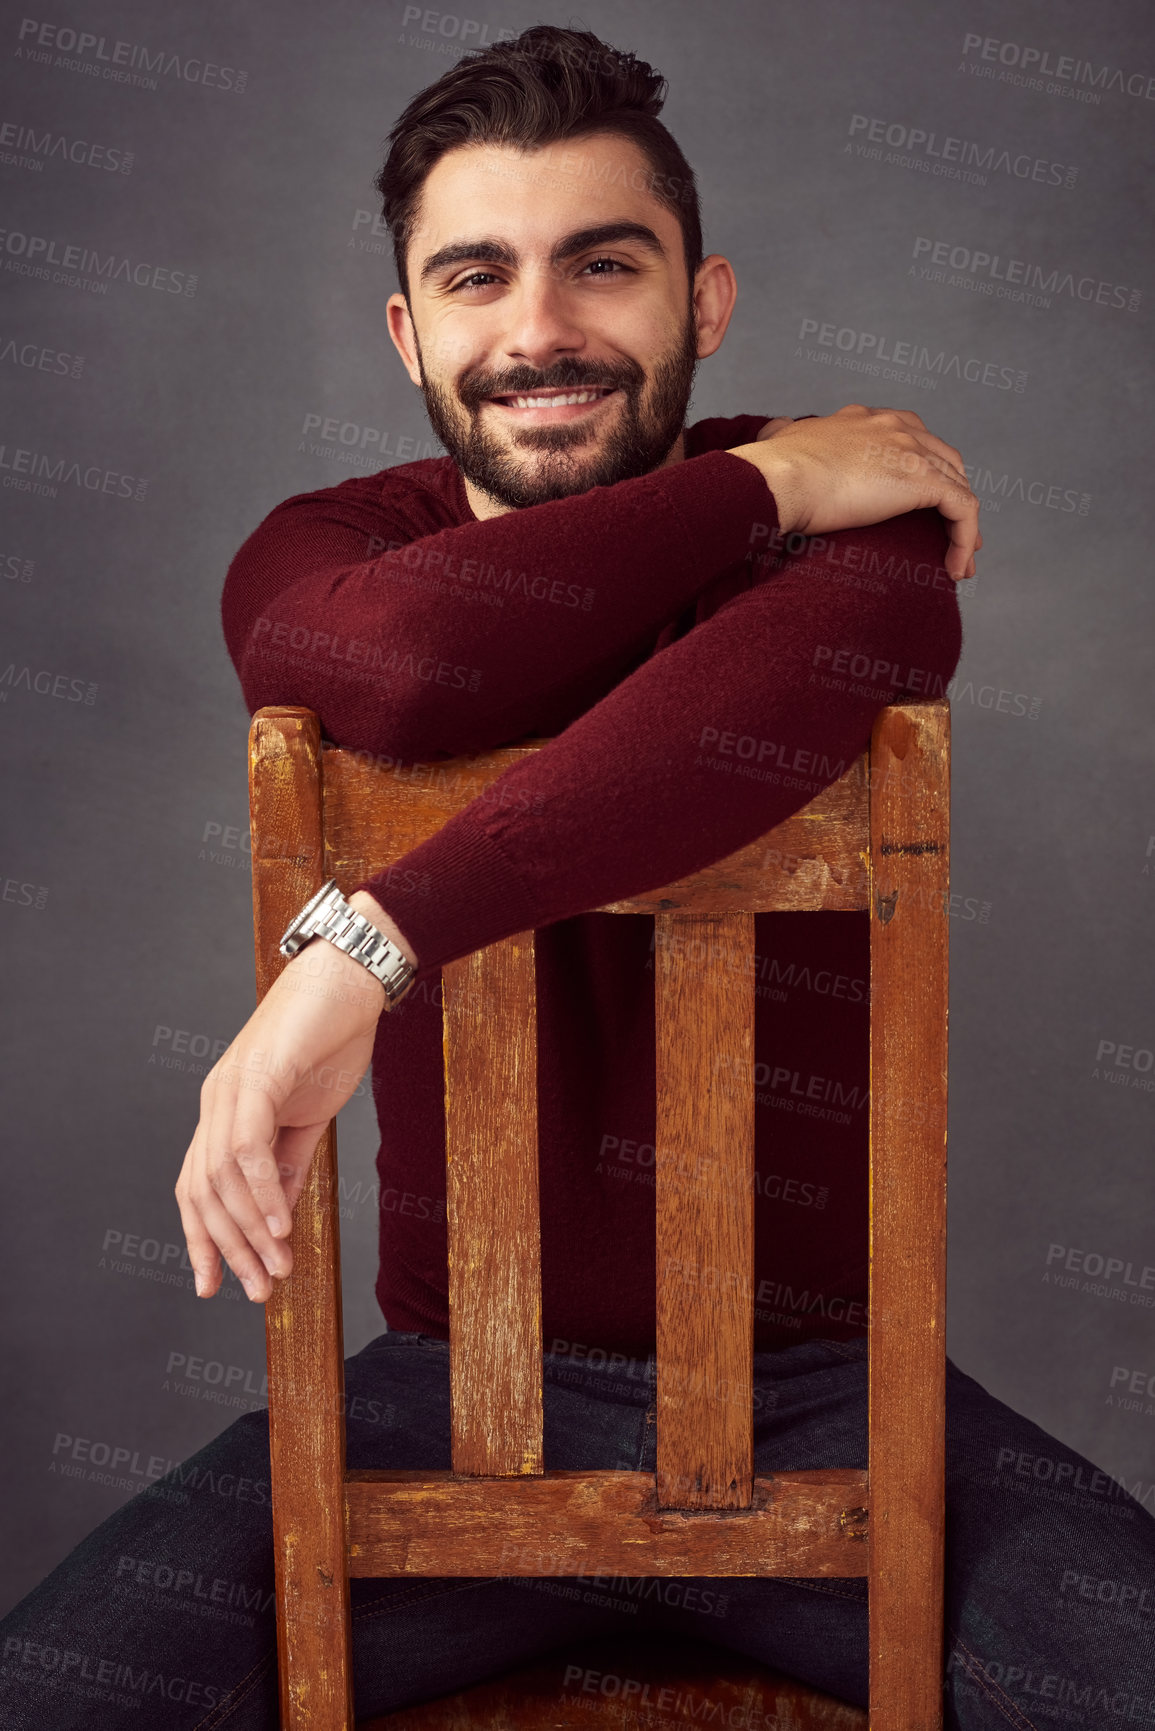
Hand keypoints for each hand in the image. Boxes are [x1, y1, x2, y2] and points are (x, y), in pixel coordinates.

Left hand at [175, 893, 409, 1301]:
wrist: (352, 979)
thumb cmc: (332, 1039)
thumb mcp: (309, 1116)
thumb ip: (289, 1165)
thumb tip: (278, 1219)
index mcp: (224, 1109)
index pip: (197, 1187)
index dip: (201, 1238)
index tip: (214, 1284)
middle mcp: (216, 1100)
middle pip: (203, 1191)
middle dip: (228, 1249)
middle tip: (257, 1291)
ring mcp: (231, 1086)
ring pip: (223, 1178)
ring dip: (251, 1231)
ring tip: (278, 1268)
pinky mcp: (257, 1075)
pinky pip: (249, 1148)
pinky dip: (263, 1192)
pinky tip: (281, 1225)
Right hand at [730, 403, 981, 580]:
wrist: (777, 478)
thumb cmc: (770, 469)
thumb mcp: (779, 440)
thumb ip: (783, 435)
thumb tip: (771, 434)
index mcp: (867, 421)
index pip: (913, 440)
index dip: (926, 473)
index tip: (924, 508)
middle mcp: (895, 427)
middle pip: (945, 461)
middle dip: (953, 497)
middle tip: (951, 535)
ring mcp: (912, 450)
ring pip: (959, 489)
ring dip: (964, 528)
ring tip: (960, 563)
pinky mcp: (922, 479)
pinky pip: (963, 510)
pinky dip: (966, 540)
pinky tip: (956, 569)